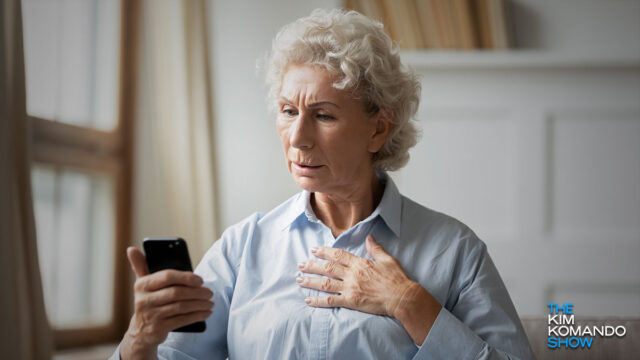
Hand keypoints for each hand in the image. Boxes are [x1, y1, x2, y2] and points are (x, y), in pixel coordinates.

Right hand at [120, 247, 213, 359]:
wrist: (140, 332)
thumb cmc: (148, 302)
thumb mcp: (143, 284)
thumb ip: (140, 266)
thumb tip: (131, 249)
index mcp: (142, 285)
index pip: (167, 276)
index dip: (186, 277)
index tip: (201, 280)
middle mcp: (144, 300)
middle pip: (177, 293)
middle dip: (197, 292)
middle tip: (210, 293)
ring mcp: (151, 315)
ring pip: (181, 307)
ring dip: (199, 304)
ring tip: (210, 302)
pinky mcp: (158, 328)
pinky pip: (182, 320)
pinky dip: (197, 316)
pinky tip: (206, 313)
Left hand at [297, 235, 411, 316]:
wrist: (402, 297)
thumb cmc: (396, 279)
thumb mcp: (387, 259)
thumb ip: (375, 249)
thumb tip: (369, 238)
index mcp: (360, 263)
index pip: (338, 255)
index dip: (324, 251)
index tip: (314, 250)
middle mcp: (352, 274)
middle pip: (328, 268)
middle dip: (312, 265)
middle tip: (301, 264)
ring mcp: (350, 288)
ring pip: (325, 283)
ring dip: (311, 281)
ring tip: (299, 279)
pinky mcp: (351, 301)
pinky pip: (331, 301)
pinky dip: (318, 301)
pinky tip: (308, 300)